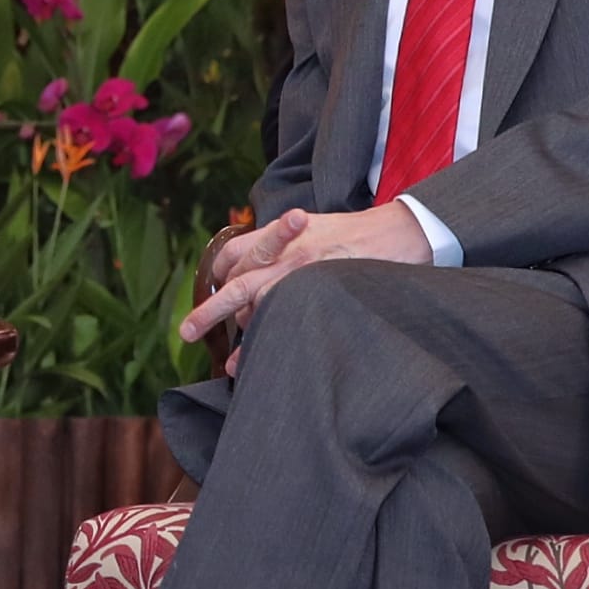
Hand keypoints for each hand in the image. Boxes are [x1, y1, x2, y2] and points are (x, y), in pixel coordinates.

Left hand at [180, 203, 432, 366]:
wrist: (401, 232)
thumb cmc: (357, 233)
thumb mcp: (314, 226)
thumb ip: (284, 242)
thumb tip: (259, 266)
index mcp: (280, 233)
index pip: (233, 253)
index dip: (218, 274)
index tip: (212, 292)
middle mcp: (286, 252)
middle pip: (236, 283)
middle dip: (209, 311)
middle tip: (187, 332)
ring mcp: (302, 272)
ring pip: (258, 306)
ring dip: (244, 332)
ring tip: (234, 362)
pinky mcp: (320, 290)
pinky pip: (283, 316)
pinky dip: (265, 340)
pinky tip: (254, 359)